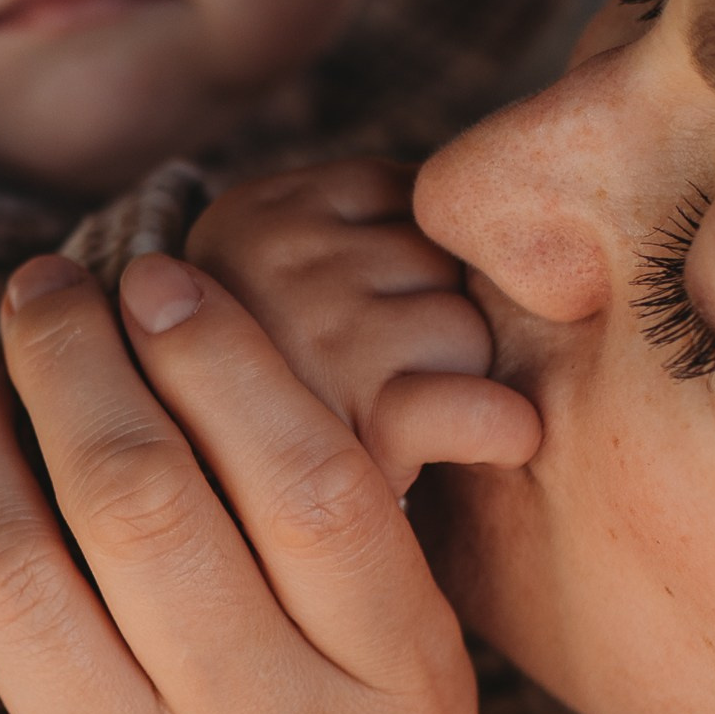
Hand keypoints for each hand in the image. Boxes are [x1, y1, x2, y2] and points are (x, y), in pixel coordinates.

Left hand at [0, 250, 479, 713]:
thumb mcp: (414, 681)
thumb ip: (350, 531)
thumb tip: (204, 330)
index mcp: (391, 693)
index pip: (307, 481)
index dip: (220, 356)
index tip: (157, 278)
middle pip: (141, 500)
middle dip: (71, 358)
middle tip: (39, 290)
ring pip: (11, 570)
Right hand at [187, 159, 540, 493]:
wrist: (210, 514)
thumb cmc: (274, 397)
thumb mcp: (286, 284)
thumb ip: (368, 233)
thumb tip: (504, 214)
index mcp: (258, 212)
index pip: (415, 199)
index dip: (419, 271)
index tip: (384, 323)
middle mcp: (277, 262)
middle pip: (444, 261)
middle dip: (438, 319)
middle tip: (387, 381)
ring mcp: (318, 339)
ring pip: (469, 329)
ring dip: (457, 376)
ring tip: (394, 417)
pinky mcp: (362, 425)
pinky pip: (478, 406)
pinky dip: (503, 429)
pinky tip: (495, 442)